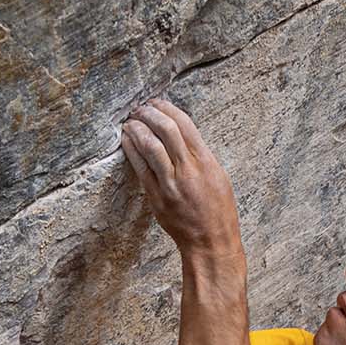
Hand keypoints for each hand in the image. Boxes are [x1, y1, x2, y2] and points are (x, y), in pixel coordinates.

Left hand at [119, 96, 238, 256]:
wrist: (211, 242)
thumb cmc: (218, 210)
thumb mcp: (218, 176)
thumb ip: (200, 156)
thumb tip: (181, 135)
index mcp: (206, 162)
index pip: (184, 124)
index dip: (167, 108)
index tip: (157, 102)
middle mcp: (188, 170)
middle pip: (165, 130)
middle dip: (149, 113)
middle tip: (140, 108)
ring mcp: (170, 184)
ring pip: (150, 146)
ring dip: (137, 129)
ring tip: (131, 121)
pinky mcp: (157, 197)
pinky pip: (141, 167)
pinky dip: (132, 149)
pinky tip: (127, 140)